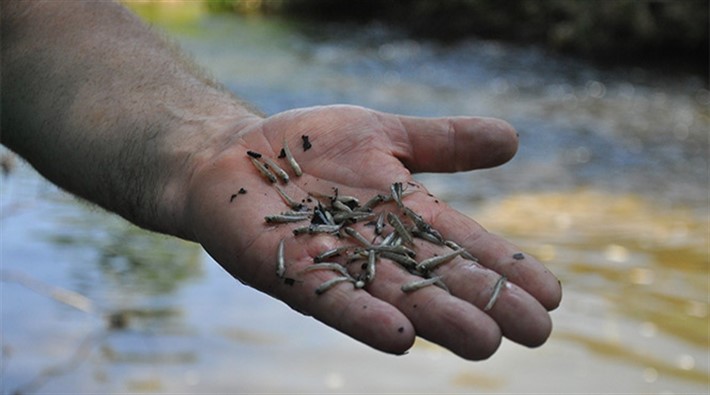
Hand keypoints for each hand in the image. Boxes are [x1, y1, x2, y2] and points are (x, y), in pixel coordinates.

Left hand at [185, 105, 561, 359]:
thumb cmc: (311, 146)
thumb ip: (444, 142)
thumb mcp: (385, 133)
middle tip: (536, 332)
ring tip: (484, 342)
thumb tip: (514, 139)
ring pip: (394, 293)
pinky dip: (364, 316)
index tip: (551, 295)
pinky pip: (332, 297)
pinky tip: (400, 337)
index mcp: (405, 214)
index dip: (504, 266)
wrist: (234, 153)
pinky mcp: (291, 269)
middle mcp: (379, 246)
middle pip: (439, 276)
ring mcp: (336, 262)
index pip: (464, 242)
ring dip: (437, 318)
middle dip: (485, 302)